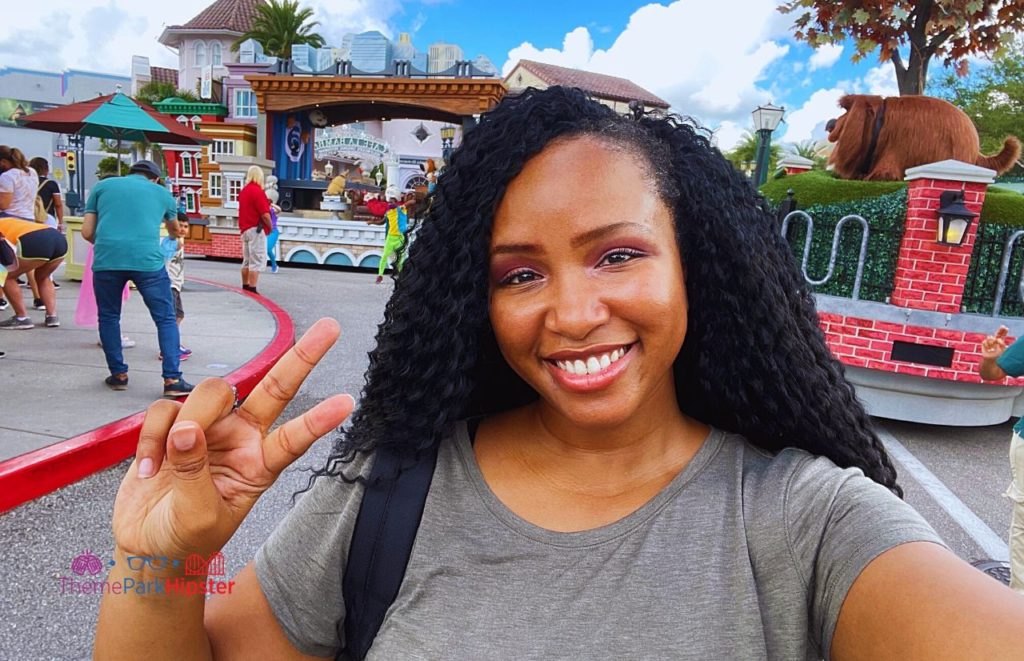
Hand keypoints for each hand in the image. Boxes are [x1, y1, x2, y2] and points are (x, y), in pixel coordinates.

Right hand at [110, 318, 353, 560]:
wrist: (147, 547)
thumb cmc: (184, 539)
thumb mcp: (198, 517)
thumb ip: (194, 473)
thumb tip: (187, 430)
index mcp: (260, 465)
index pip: (295, 438)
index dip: (319, 421)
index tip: (347, 402)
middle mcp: (242, 437)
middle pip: (276, 388)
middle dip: (302, 357)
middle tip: (329, 327)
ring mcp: (210, 428)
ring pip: (210, 393)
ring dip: (187, 420)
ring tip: (167, 462)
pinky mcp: (173, 425)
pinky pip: (164, 409)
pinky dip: (151, 436)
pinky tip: (148, 466)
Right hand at [981, 325, 1009, 359]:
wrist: (990, 361)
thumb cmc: (997, 357)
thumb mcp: (1002, 350)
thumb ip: (1001, 344)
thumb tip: (997, 338)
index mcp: (1000, 343)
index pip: (1002, 336)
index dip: (1003, 332)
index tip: (1005, 328)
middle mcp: (995, 342)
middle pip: (997, 334)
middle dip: (1000, 330)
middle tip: (1003, 326)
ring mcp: (989, 343)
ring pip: (990, 337)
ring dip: (992, 341)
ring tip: (992, 346)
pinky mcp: (984, 344)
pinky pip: (985, 341)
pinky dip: (987, 345)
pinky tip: (988, 349)